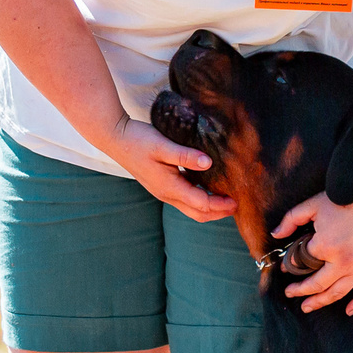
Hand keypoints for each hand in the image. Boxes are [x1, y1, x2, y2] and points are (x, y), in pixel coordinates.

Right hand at [102, 115, 232, 221]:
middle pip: (197, 214)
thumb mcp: (163, 145)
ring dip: (210, 208)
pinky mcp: (162, 186)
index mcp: (169, 187)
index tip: (237, 200)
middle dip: (218, 213)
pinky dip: (200, 200)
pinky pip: (185, 200)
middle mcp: (166, 194)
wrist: (115, 138)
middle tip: (237, 206)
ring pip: (191, 209)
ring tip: (227, 200)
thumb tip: (209, 163)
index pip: (201, 203)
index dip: (221, 204)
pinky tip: (209, 188)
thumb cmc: (138, 140)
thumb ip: (186, 156)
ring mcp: (163, 192)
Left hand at [271, 187, 352, 313]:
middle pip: (317, 284)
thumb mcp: (313, 204)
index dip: (291, 264)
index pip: (302, 261)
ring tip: (308, 307)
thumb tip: (275, 234)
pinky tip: (348, 310)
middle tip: (290, 294)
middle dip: (300, 291)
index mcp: (324, 246)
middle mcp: (342, 262)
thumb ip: (291, 219)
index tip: (286, 267)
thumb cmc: (346, 197)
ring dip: (321, 302)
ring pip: (338, 292)